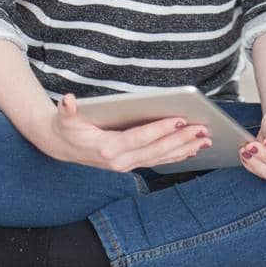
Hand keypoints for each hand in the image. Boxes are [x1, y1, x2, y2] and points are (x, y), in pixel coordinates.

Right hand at [40, 94, 211, 171]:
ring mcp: (127, 165)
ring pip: (161, 158)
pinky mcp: (132, 164)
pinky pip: (158, 161)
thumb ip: (67, 109)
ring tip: (206, 139)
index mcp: (107, 149)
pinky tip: (192, 149)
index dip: (160, 129)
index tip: (180, 119)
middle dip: (181, 139)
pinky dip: (177, 156)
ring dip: (185, 149)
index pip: (140, 138)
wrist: (60, 146)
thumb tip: (68, 101)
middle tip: (203, 129)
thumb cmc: (66, 127)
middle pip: (156, 150)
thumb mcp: (64, 117)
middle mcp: (120, 161)